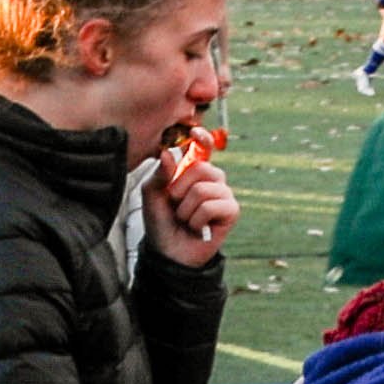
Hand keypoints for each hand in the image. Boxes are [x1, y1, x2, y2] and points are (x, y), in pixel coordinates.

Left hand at [143, 143, 240, 267]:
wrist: (168, 251)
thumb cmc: (161, 221)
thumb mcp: (152, 194)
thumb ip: (160, 173)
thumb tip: (168, 153)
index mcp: (194, 170)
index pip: (204, 147)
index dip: (202, 137)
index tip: (195, 131)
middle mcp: (212, 178)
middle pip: (200, 168)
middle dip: (179, 190)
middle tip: (176, 205)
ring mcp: (224, 194)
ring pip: (202, 190)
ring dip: (185, 210)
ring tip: (186, 219)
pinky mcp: (232, 211)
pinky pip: (210, 206)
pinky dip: (196, 220)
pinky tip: (198, 228)